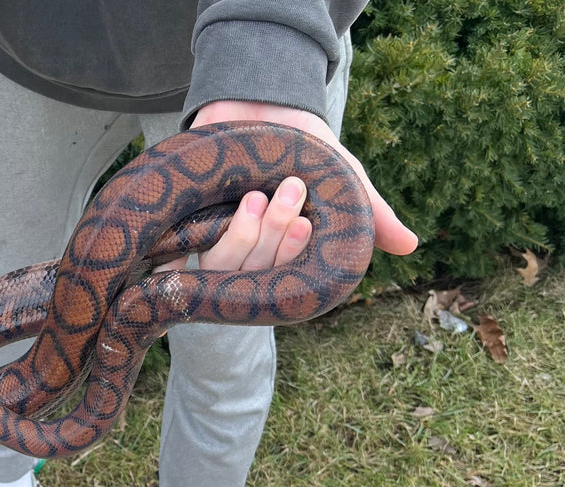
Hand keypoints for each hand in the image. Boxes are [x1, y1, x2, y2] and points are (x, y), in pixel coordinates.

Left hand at [192, 100, 418, 258]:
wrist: (256, 98)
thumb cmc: (301, 144)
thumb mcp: (339, 174)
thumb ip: (368, 209)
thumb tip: (412, 245)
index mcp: (281, 253)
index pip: (285, 279)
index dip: (291, 255)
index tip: (305, 224)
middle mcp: (247, 256)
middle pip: (254, 275)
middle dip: (273, 238)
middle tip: (289, 194)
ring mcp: (213, 242)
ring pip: (222, 267)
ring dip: (244, 235)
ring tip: (256, 197)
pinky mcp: (183, 229)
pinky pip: (185, 256)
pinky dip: (205, 240)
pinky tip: (231, 211)